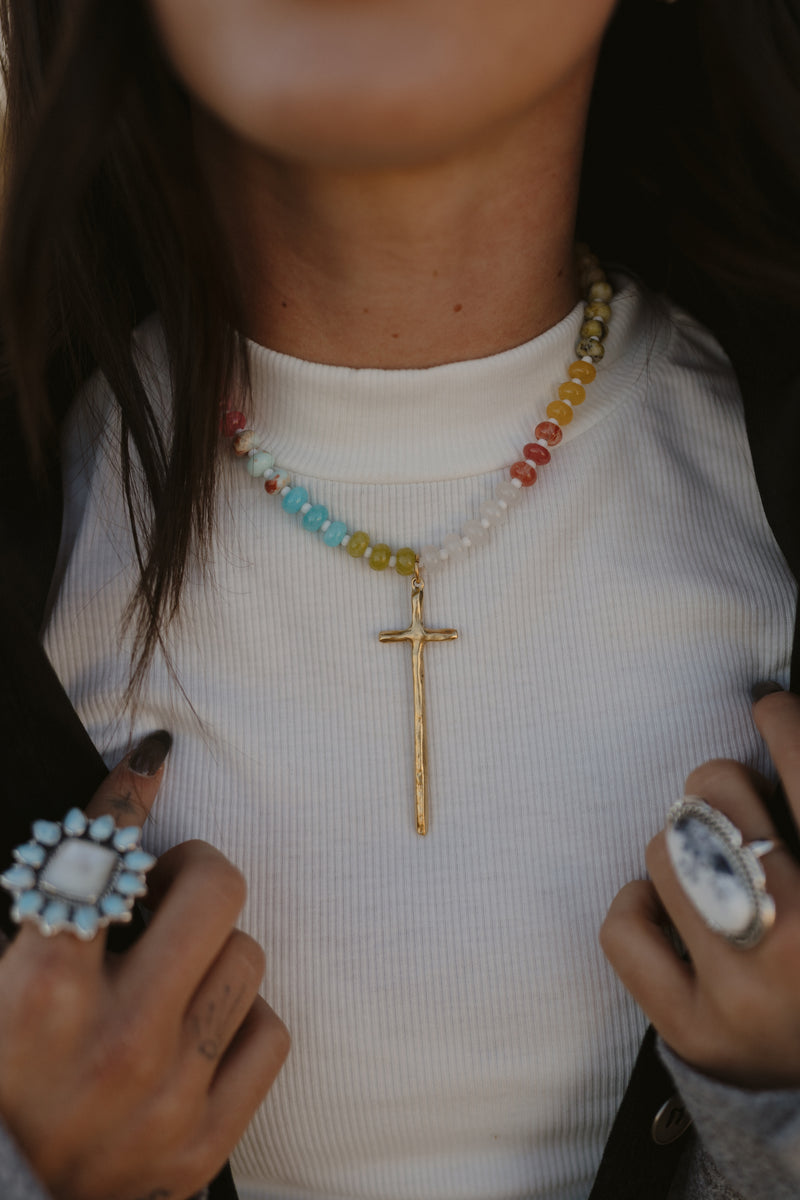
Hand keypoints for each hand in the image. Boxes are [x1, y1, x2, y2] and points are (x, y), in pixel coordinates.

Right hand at [0, 734, 289, 1199]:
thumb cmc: (8, 1070)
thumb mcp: (5, 975)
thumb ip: (51, 891)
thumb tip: (127, 782)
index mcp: (43, 993)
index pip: (104, 855)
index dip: (127, 797)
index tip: (150, 762)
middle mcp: (116, 1042)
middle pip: (217, 888)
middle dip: (194, 870)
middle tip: (164, 890)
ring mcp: (168, 1096)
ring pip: (248, 955)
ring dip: (212, 954)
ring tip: (169, 978)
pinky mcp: (206, 1141)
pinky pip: (271, 1031)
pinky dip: (238, 1022)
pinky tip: (195, 1035)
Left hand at [601, 687, 799, 1089]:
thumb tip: (773, 732)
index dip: (783, 722)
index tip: (769, 704)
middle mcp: (798, 947)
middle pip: (715, 798)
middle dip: (723, 788)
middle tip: (735, 803)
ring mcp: (742, 997)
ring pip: (663, 851)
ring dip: (684, 848)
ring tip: (714, 868)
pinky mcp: (695, 1034)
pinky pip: (623, 928)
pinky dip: (640, 905)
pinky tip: (674, 912)